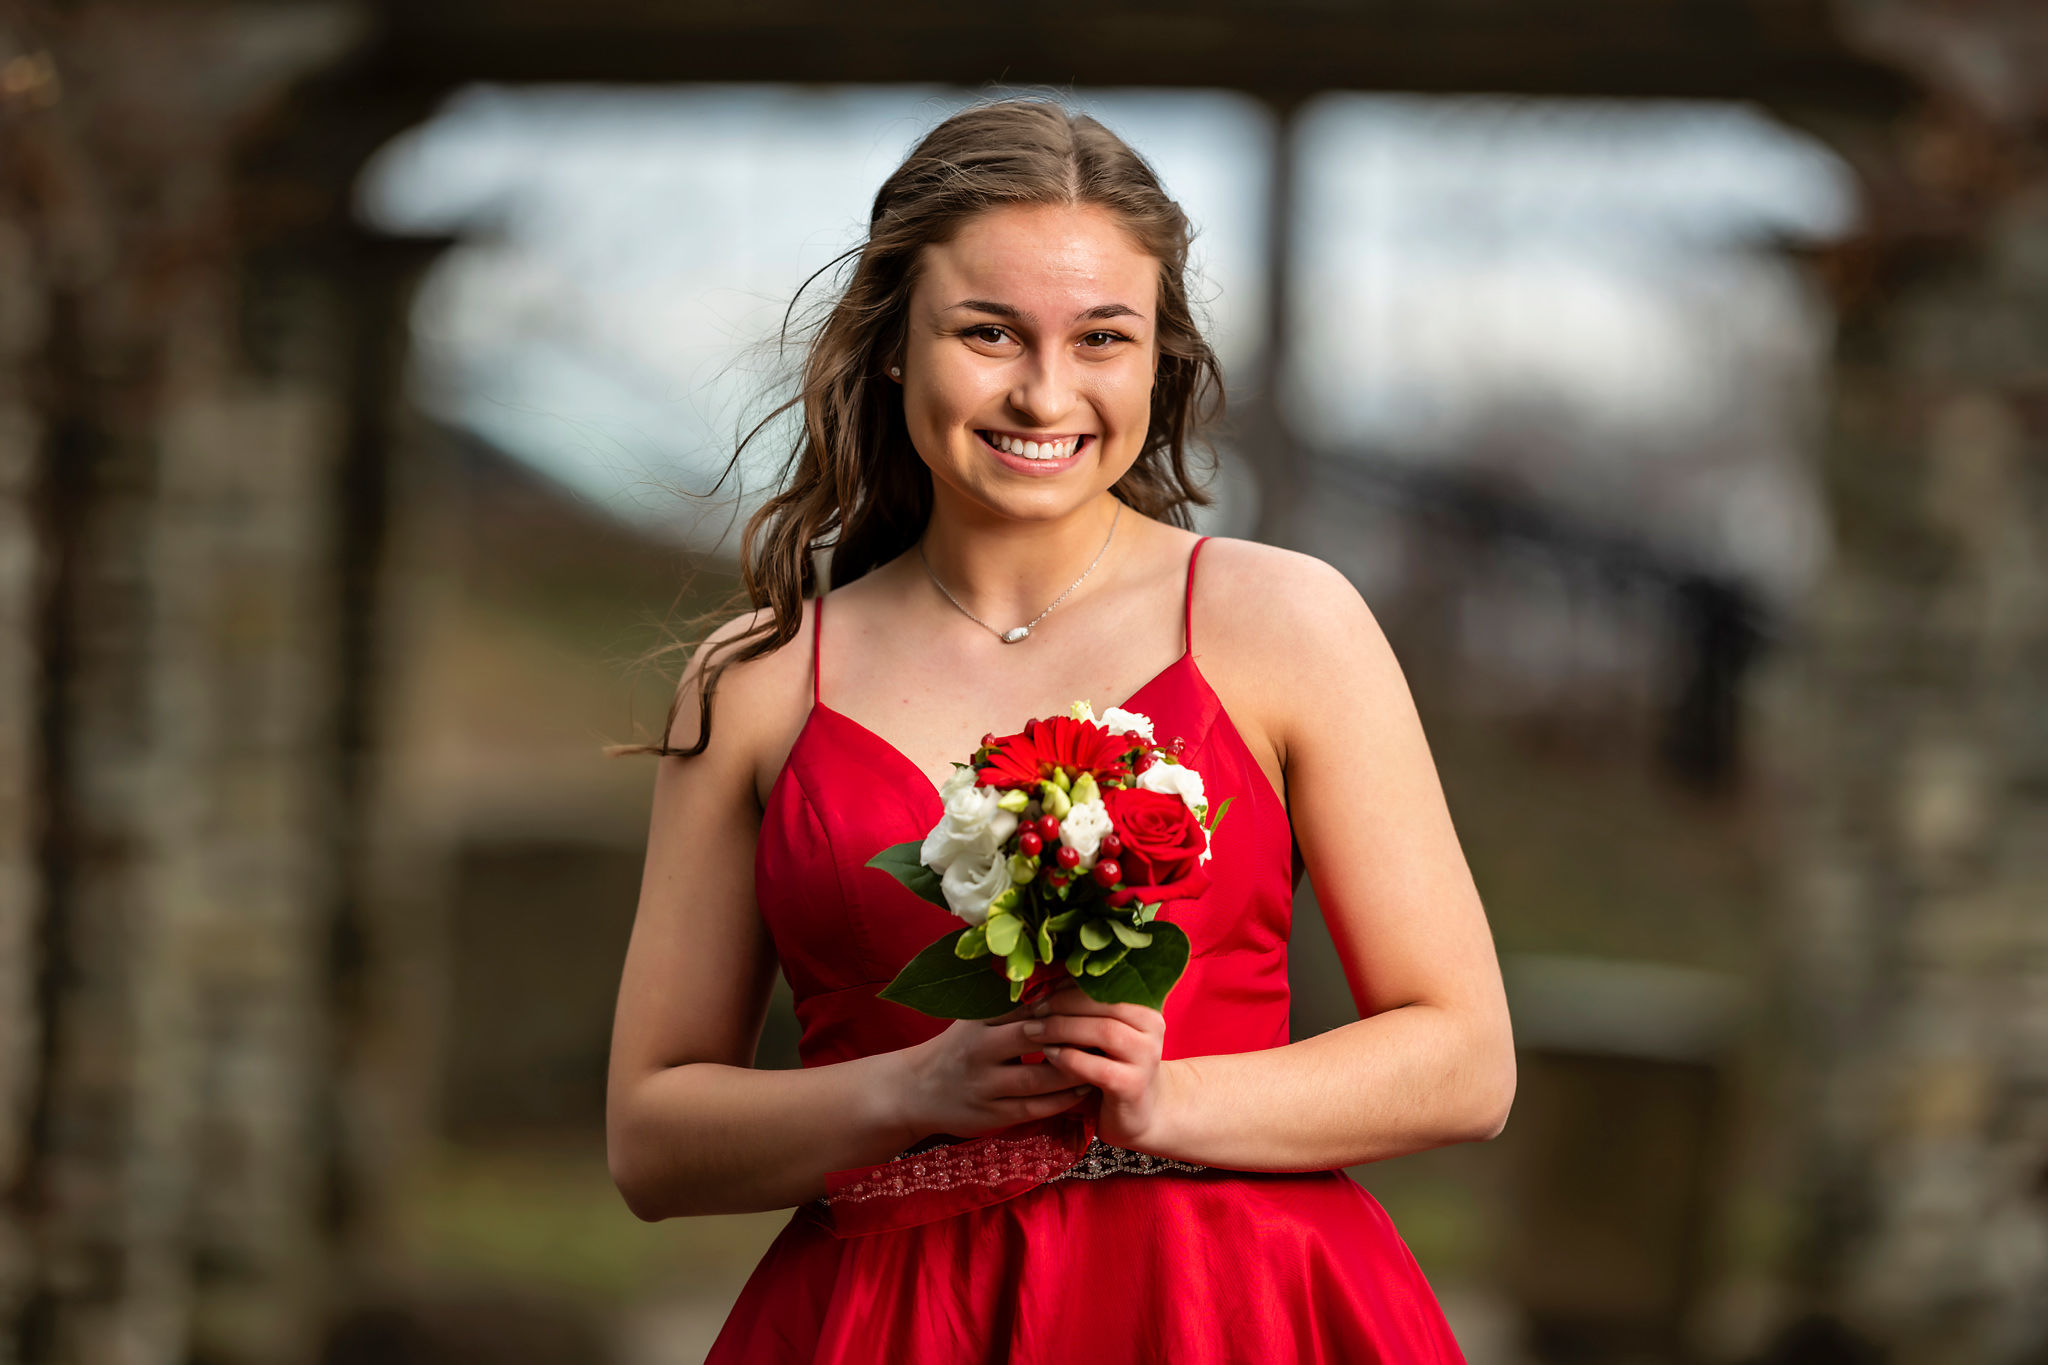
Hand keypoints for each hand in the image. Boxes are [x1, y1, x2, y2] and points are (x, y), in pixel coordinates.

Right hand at [893, 997, 1092, 1141]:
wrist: (915, 1091)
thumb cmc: (957, 1048)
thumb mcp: (975, 1019)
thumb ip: (1011, 1004)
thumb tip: (1060, 979)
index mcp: (979, 1020)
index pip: (1028, 1005)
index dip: (1064, 1003)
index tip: (1097, 999)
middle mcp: (980, 1050)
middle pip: (1036, 1038)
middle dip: (1074, 1035)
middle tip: (1108, 1031)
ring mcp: (984, 1085)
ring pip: (1039, 1077)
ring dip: (1075, 1070)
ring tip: (1103, 1061)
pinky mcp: (991, 1115)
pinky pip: (1035, 1108)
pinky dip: (1062, 1100)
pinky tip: (1083, 1089)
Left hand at [1022, 980, 1171, 1150]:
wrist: (1141, 1112)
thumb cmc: (1113, 1066)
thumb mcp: (1104, 1034)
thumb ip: (1086, 1012)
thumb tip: (1046, 986)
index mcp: (1145, 1008)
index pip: (1106, 985)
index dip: (1071, 986)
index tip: (1042, 991)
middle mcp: (1153, 1028)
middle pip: (1105, 1003)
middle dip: (1063, 1004)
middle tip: (1034, 1010)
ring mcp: (1146, 1058)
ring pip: (1104, 1031)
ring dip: (1062, 1028)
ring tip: (1033, 1031)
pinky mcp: (1133, 1086)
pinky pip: (1097, 1067)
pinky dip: (1069, 1058)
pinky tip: (1048, 1055)